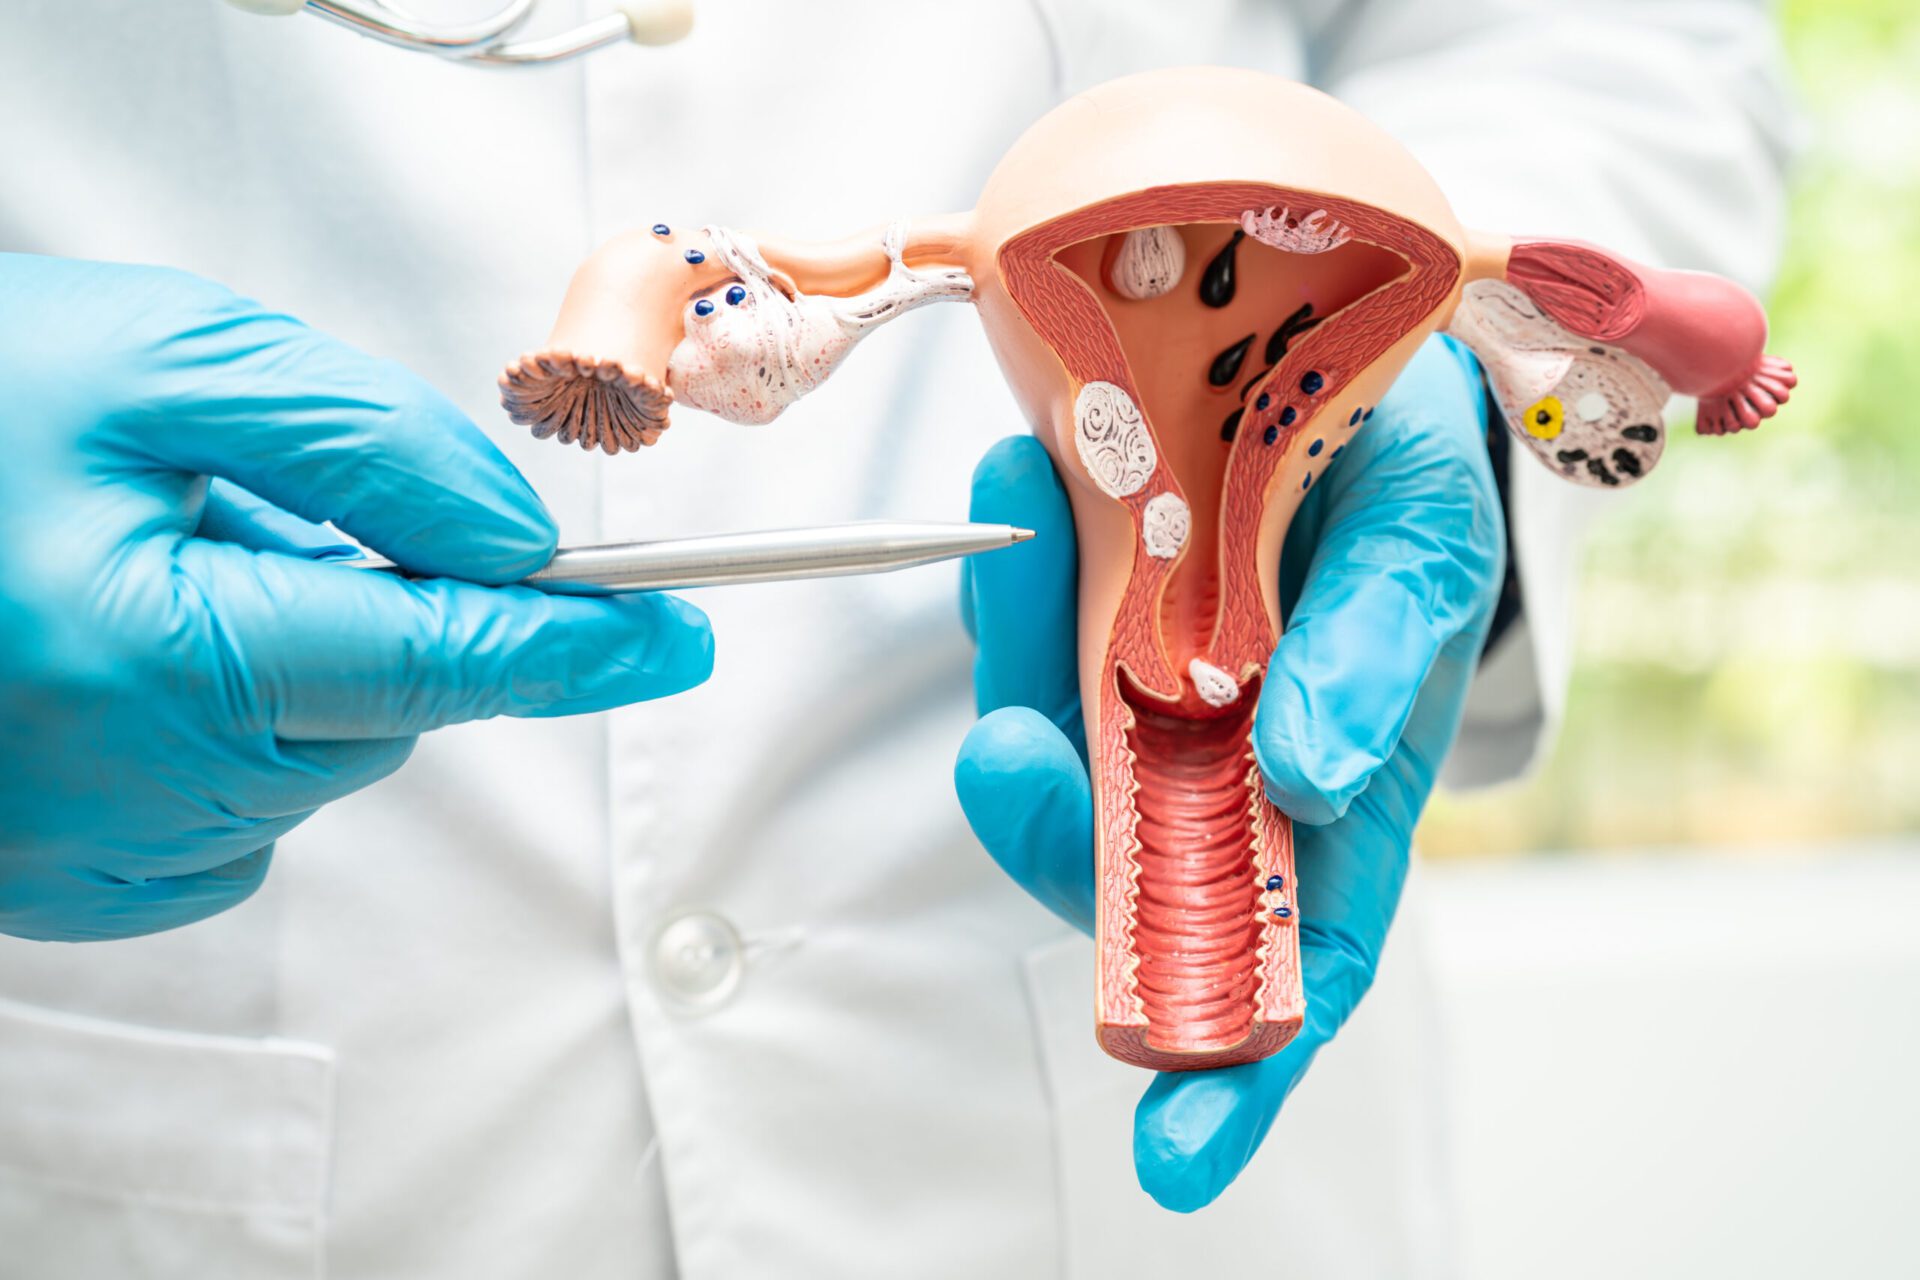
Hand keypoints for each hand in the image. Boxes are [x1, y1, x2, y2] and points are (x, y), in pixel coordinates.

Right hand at [0, 255, 713, 941]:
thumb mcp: (159, 368)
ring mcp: (100, 857)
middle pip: (390, 701)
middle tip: (239, 510)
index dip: (583, 647)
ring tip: (145, 564)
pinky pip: (240, 802)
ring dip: (289, 647)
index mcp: (162, 661)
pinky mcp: (73, 884)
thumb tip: (514, 538)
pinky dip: (233, 716)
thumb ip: (364, 446)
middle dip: (370, 598)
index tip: (679, 636)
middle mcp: (138, 793)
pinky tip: (127, 645)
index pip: (448, 663)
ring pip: (320, 748)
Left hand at [954, 335, 1503, 1209]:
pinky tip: (1013, 483)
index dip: (1239, 1067)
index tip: (1174, 1153)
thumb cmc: (1412, 483)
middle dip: (1051, 832)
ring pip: (1047, 741)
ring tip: (1022, 522)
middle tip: (1008, 753)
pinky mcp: (1069, 616)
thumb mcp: (1422, 551)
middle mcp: (1220, 775)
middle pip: (1121, 869)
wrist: (1349, 360)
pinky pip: (1019, 627)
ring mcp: (1133, 700)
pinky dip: (1008, 568)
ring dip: (1016, 654)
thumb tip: (1301, 780)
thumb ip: (1375, 656)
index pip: (1294, 967)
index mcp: (1336, 801)